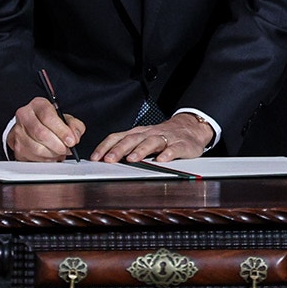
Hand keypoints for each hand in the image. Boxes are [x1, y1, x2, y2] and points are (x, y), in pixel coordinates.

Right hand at [8, 96, 85, 161]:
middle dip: (58, 145)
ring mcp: (17, 131)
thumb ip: (75, 126)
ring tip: (59, 152)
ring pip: (36, 148)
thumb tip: (74, 137)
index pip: (48, 117)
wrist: (36, 126)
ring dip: (52, 154)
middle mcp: (24, 116)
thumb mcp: (67, 119)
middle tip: (67, 149)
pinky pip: (31, 157)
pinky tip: (51, 155)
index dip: (62, 131)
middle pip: (41, 133)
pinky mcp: (16, 146)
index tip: (71, 141)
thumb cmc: (52, 122)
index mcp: (38, 105)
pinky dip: (45, 159)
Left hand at [91, 112, 214, 162]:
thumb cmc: (163, 136)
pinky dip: (168, 154)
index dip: (105, 147)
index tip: (95, 158)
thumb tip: (103, 160)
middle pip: (133, 139)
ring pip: (152, 142)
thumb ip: (126, 147)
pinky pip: (174, 148)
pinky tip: (161, 160)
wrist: (191, 128)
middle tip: (109, 159)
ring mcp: (166, 138)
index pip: (118, 137)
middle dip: (119, 149)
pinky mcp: (182, 145)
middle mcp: (150, 134)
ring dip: (141, 150)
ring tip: (132, 159)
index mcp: (138, 133)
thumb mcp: (142, 139)